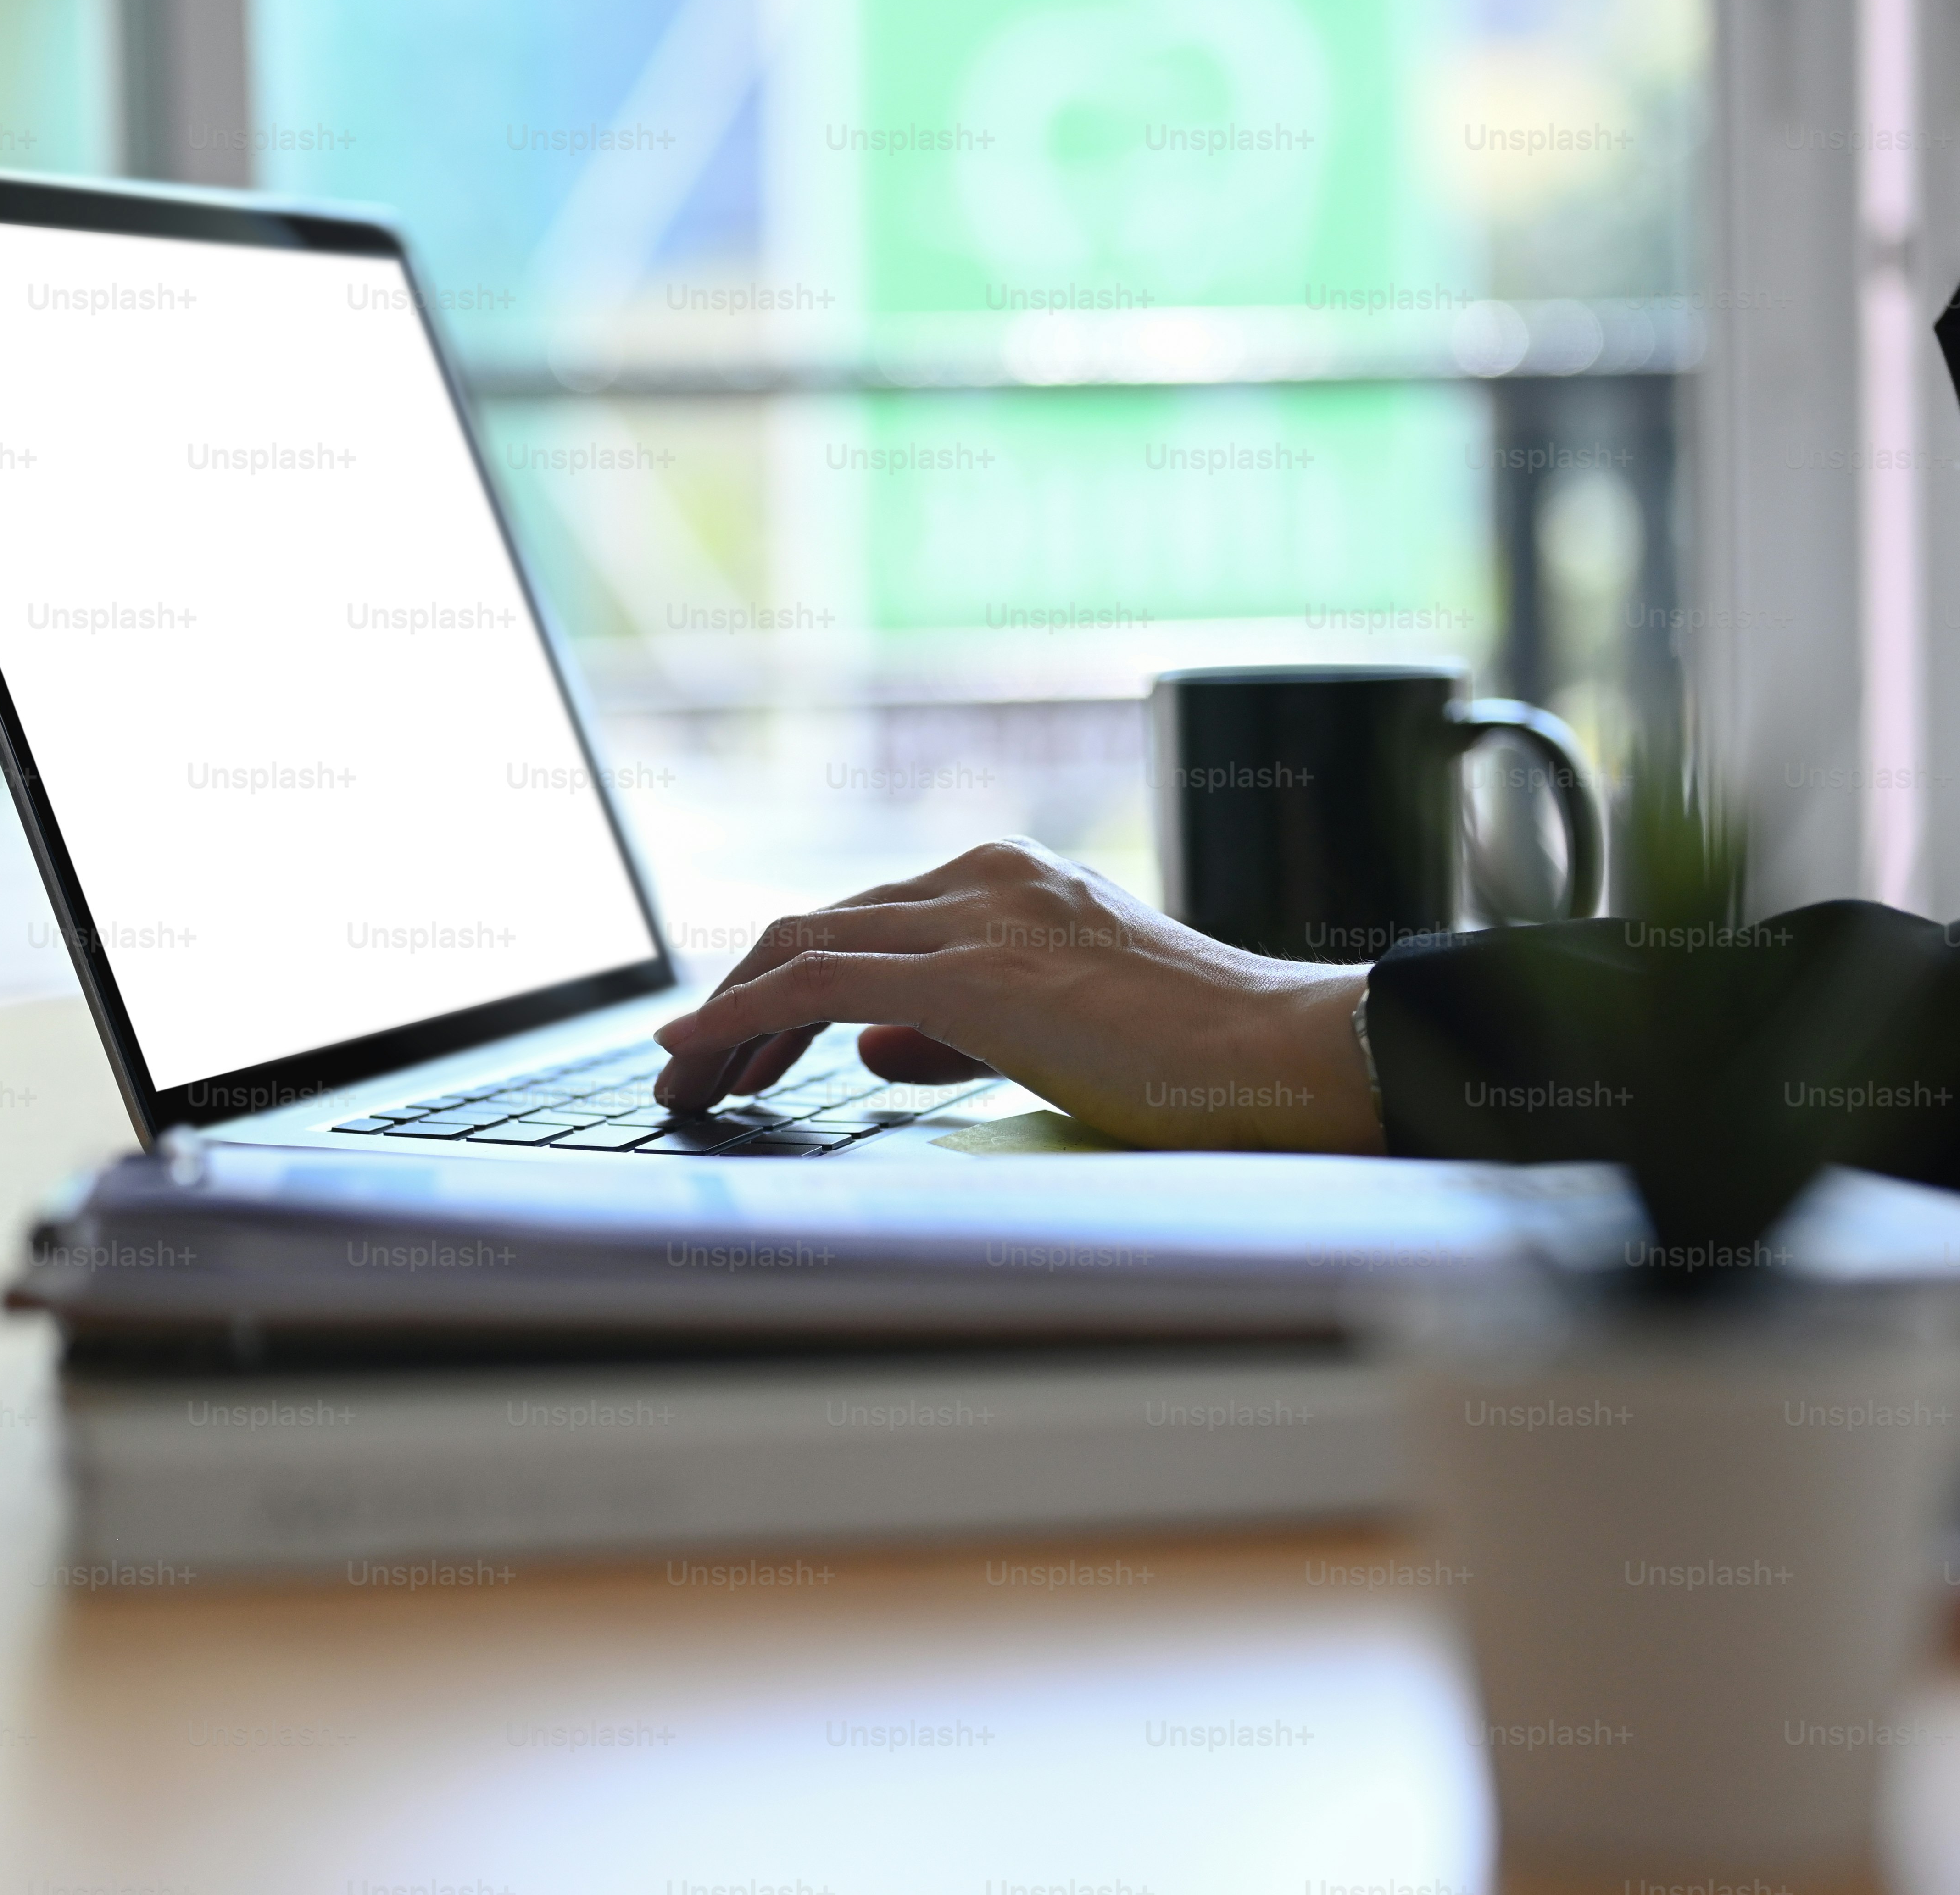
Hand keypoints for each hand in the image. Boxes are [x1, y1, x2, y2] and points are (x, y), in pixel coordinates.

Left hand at [648, 838, 1384, 1153]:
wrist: (1276, 1055)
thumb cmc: (1192, 1056)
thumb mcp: (1055, 1028)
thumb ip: (957, 1029)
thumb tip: (870, 1048)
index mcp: (1013, 878)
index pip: (865, 922)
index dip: (786, 982)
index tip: (743, 1042)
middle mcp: (986, 875)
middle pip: (818, 925)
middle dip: (739, 1000)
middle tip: (692, 1072)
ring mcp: (978, 915)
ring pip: (802, 945)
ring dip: (726, 1018)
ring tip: (683, 1084)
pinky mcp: (971, 973)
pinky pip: (817, 983)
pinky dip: (740, 1015)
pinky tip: (693, 1053)